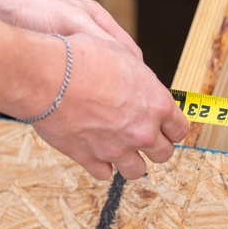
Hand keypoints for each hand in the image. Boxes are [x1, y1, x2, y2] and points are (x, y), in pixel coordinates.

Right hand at [29, 33, 188, 179]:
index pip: (180, 129)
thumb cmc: (82, 58)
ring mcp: (116, 149)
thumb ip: (139, 77)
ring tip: (121, 148)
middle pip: (163, 154)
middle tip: (143, 137)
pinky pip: (105, 174)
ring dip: (131, 161)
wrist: (47, 76)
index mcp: (156, 104)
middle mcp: (141, 131)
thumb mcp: (122, 54)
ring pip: (136, 171)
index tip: (165, 126)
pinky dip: (102, 165)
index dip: (172, 127)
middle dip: (156, 146)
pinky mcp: (90, 159)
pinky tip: (96, 151)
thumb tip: (141, 82)